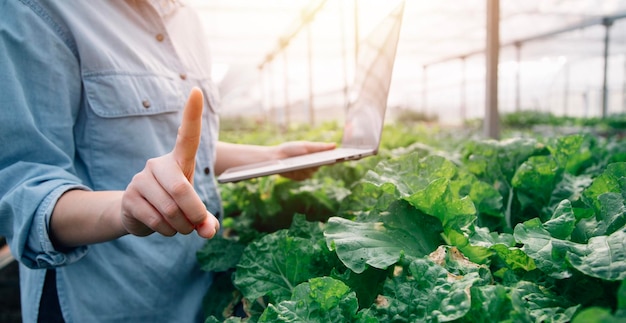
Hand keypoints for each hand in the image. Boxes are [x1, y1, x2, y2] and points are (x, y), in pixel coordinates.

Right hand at [121, 87, 219, 238]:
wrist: (137, 215)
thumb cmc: (173, 204)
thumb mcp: (192, 209)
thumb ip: (205, 219)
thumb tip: (209, 230)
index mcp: (178, 160)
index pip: (187, 134)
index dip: (192, 113)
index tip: (196, 91)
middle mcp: (158, 164)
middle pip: (181, 190)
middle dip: (195, 214)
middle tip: (198, 226)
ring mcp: (141, 179)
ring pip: (170, 210)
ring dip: (181, 226)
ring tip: (179, 226)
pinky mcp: (129, 198)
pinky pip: (155, 220)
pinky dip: (166, 231)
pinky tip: (163, 227)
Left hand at [274, 141, 335, 180]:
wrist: (275, 157)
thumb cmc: (290, 149)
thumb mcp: (305, 146)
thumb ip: (320, 147)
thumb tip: (335, 145)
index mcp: (315, 156)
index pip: (328, 158)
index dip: (336, 159)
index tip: (342, 157)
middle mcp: (312, 165)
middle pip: (320, 166)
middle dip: (319, 162)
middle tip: (322, 159)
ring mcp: (306, 173)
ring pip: (312, 172)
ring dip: (308, 167)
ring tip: (303, 162)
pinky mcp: (299, 178)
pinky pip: (304, 176)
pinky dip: (300, 171)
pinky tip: (296, 168)